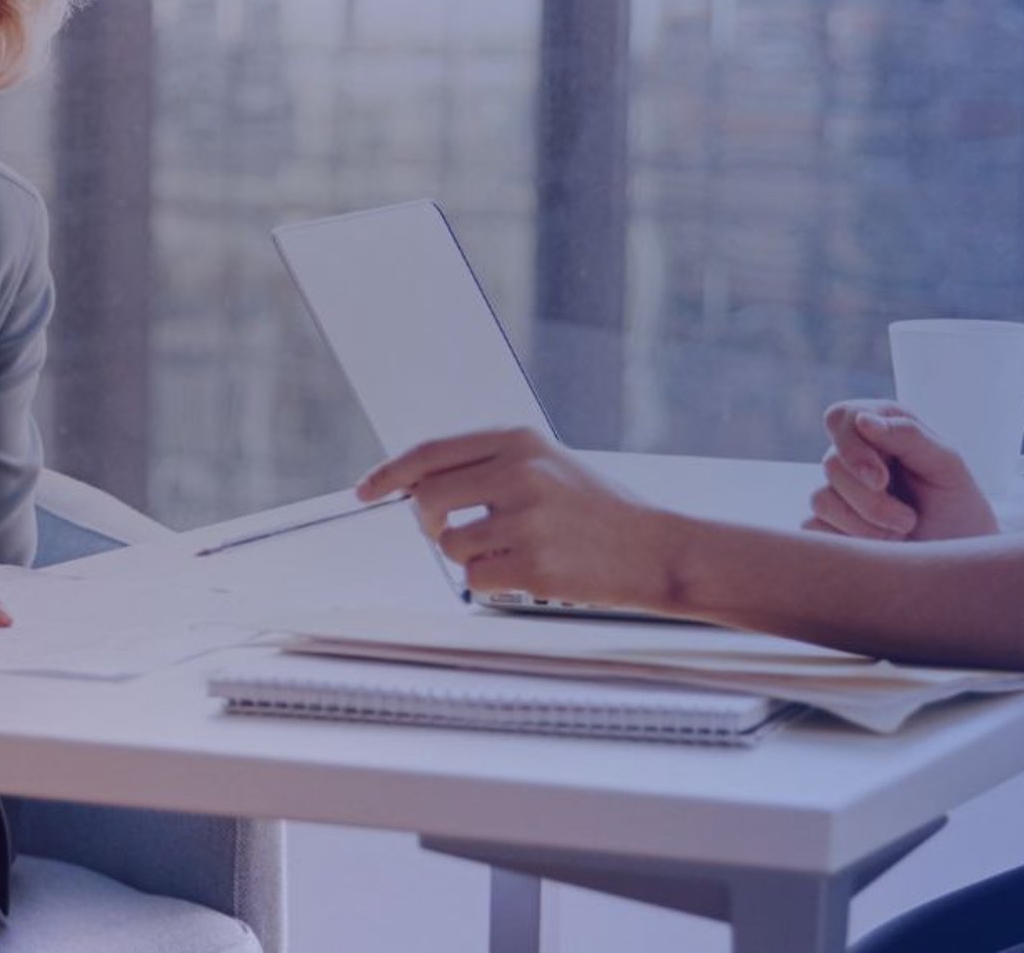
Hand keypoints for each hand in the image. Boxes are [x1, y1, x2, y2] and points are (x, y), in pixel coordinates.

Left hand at [357, 428, 684, 613]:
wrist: (657, 550)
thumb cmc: (599, 512)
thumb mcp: (549, 466)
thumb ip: (489, 468)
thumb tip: (419, 487)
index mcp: (521, 441)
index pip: (432, 452)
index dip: (390, 472)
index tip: (367, 489)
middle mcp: (520, 472)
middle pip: (428, 499)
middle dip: (429, 523)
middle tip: (448, 532)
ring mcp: (525, 518)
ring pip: (451, 545)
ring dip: (471, 556)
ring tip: (516, 552)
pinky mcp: (531, 562)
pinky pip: (474, 578)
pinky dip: (491, 582)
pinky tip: (529, 573)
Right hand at [805, 400, 999, 542]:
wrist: (957, 554)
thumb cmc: (957, 505)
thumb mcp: (946, 466)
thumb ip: (908, 436)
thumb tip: (863, 419)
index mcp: (882, 428)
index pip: (841, 417)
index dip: (852, 448)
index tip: (880, 481)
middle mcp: (854, 455)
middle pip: (832, 464)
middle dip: (871, 501)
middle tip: (908, 520)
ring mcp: (837, 490)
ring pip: (821, 499)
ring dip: (864, 525)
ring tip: (901, 534)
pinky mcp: (827, 523)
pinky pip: (814, 529)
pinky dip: (848, 541)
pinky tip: (877, 546)